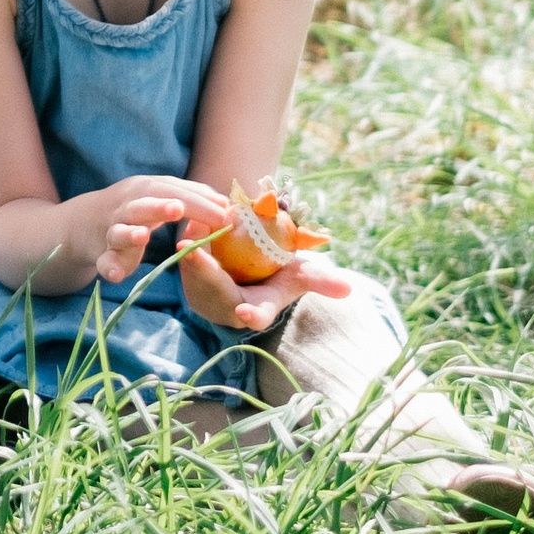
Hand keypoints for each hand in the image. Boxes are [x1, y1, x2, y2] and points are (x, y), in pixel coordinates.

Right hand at [94, 177, 232, 283]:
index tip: (224, 211)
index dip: (198, 200)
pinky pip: (105, 262)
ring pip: (119, 230)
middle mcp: (128, 207)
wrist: (87, 223)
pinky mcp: (105, 255)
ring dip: (130, 233)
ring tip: (141, 236)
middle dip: (160, 206)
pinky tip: (116, 276)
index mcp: (146, 191)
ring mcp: (113, 230)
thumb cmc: (137, 208)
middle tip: (177, 209)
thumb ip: (190, 197)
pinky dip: (109, 267)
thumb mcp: (159, 196)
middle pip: (144, 204)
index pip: (174, 191)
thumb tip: (225, 203)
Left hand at [177, 237, 353, 334]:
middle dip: (202, 272)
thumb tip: (348, 288)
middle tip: (191, 249)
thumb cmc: (276, 275)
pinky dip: (190, 237)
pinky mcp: (190, 278)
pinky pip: (185, 257)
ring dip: (193, 248)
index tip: (244, 312)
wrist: (246, 271)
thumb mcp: (298, 276)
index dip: (251, 315)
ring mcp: (205, 294)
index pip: (256, 316)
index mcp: (257, 309)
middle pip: (213, 289)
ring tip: (198, 221)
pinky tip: (193, 217)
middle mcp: (228, 306)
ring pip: (193, 271)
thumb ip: (319, 280)